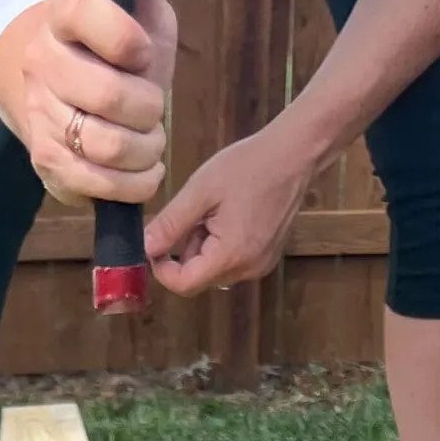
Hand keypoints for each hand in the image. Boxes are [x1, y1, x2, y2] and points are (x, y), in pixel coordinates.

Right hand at [0, 0, 176, 207]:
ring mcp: (40, 115)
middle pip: (110, 96)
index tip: (142, 54)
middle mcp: (42, 63)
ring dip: (146, 149)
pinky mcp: (46, 162)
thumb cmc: (111, 47)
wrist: (56, 89)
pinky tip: (141, 169)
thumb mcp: (134, 5)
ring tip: (150, 140)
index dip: (130, 42)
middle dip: (149, 108)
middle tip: (153, 107)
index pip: (90, 15)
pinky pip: (96, 184)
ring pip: (107, 145)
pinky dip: (132, 184)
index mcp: (62, 13)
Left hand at [145, 121, 313, 293]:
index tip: (155, 243)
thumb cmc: (248, 166)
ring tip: (216, 209)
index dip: (162, 269)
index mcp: (230, 256)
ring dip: (204, 246)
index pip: (184, 285)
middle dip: (186, 251)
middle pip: (199, 277)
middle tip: (195, 212)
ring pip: (214, 269)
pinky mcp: (266, 258)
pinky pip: (232, 261)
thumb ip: (171, 223)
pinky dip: (222, 244)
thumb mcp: (201, 190)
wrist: (294, 156)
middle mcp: (247, 270)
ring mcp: (260, 266)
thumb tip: (145, 247)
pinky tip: (232, 214)